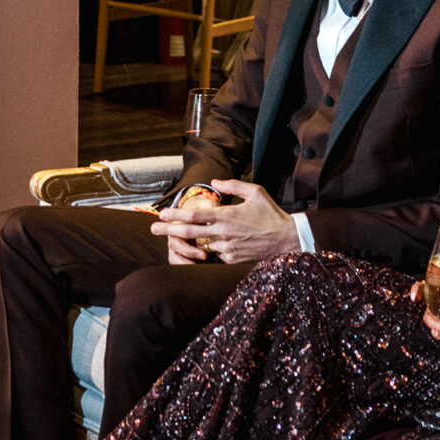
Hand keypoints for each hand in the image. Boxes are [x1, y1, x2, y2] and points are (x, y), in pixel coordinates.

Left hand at [151, 179, 299, 264]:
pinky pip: (216, 253)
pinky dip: (212, 247)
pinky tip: (215, 242)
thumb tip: (214, 180)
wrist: (287, 240)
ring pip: (202, 244)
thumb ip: (233, 185)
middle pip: (189, 232)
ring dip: (192, 240)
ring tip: (180, 236)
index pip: (195, 214)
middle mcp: (223, 233)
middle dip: (168, 231)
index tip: (161, 213)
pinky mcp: (232, 259)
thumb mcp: (255, 192)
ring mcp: (227, 248)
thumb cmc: (271, 214)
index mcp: (227, 215)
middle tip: (153, 229)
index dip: (175, 214)